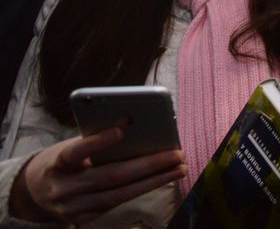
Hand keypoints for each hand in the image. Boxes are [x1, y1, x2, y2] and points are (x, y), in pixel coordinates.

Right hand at [12, 129, 185, 224]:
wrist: (35, 192)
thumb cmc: (61, 160)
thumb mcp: (69, 145)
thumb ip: (95, 139)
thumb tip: (135, 126)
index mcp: (55, 163)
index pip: (75, 152)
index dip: (98, 142)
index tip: (122, 130)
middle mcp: (62, 188)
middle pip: (110, 177)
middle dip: (148, 165)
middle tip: (177, 153)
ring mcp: (72, 208)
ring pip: (118, 195)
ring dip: (154, 181)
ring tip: (179, 168)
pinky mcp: (83, 218)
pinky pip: (117, 204)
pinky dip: (141, 190)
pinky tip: (161, 179)